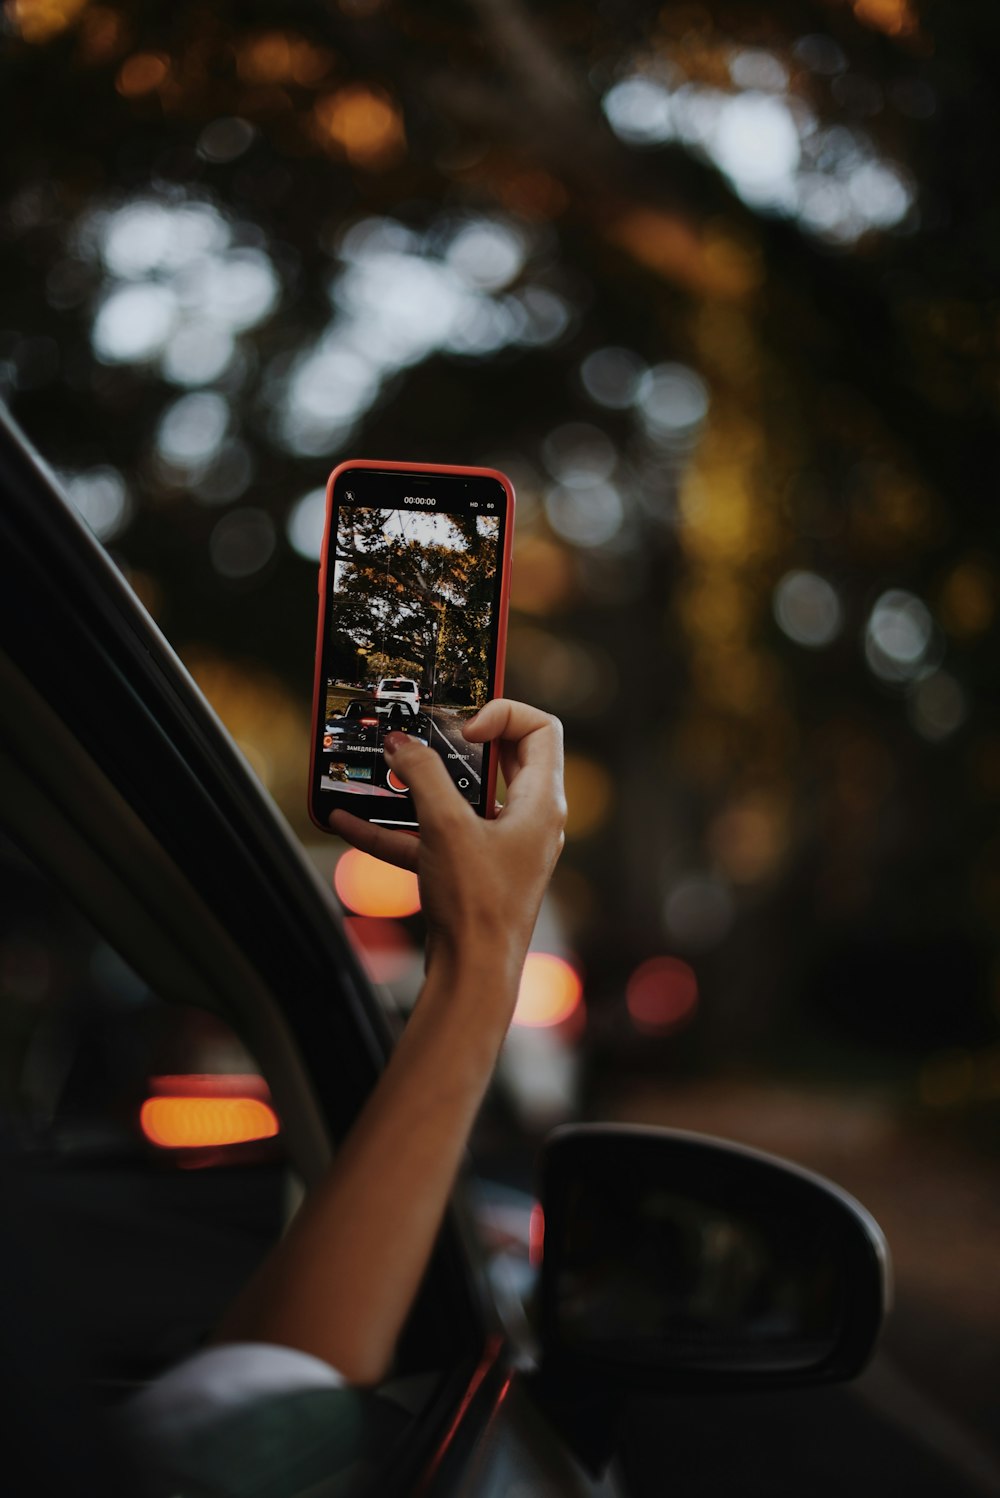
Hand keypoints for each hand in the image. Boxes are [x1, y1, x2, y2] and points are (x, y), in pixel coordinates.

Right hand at [329, 699, 565, 988]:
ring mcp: (500, 846)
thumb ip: (423, 774)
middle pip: (502, 758)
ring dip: (417, 787)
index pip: (541, 729)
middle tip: (426, 736)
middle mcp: (528, 821)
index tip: (464, 728)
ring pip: (460, 800)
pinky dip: (398, 828)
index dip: (503, 714)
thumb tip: (402, 744)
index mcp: (541, 802)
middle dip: (457, 744)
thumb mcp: (446, 826)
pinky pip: (434, 836)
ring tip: (381, 772)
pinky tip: (351, 824)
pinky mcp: (473, 871)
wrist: (472, 977)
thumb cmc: (479, 910)